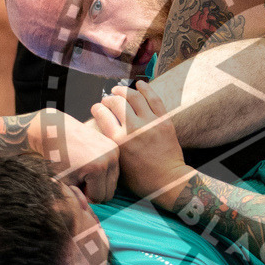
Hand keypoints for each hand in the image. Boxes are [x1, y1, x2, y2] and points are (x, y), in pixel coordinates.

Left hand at [45, 112, 119, 202]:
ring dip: (99, 182)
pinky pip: (113, 169)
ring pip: (113, 181)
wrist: (54, 131)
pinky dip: (102, 172)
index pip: (99, 198)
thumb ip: (77, 199)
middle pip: (109, 191)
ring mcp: (114, 150)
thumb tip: (88, 210)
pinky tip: (88, 166)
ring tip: (83, 173)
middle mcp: (110, 158)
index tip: (73, 186)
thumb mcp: (63, 183)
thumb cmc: (54, 157)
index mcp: (98, 167)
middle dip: (94, 190)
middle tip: (78, 181)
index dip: (85, 196)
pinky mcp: (113, 146)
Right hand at [90, 81, 189, 198]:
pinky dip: (146, 88)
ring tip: (119, 89)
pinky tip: (140, 84)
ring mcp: (150, 122)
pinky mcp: (164, 121)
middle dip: (109, 98)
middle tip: (108, 99)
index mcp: (118, 141)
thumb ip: (110, 146)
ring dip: (124, 90)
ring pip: (134, 96)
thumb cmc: (141, 178)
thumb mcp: (117, 164)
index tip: (96, 107)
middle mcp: (132, 128)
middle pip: (116, 102)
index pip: (102, 114)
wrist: (167, 181)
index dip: (97, 108)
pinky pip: (154, 99)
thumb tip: (102, 131)